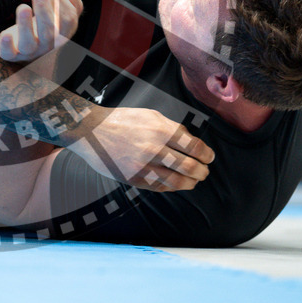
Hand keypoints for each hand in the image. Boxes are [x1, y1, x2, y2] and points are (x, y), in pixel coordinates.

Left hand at [0, 0, 82, 61]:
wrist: (30, 47)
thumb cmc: (47, 21)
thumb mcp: (61, 8)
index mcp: (63, 33)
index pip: (68, 20)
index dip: (60, 1)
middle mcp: (48, 45)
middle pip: (50, 32)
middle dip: (44, 9)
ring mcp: (30, 51)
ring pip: (28, 43)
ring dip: (25, 25)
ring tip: (23, 7)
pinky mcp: (12, 54)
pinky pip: (9, 53)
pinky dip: (7, 45)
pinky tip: (6, 34)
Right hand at [70, 106, 214, 191]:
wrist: (91, 132)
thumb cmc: (122, 120)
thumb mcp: (150, 115)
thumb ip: (172, 128)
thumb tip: (191, 142)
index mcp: (160, 129)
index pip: (194, 147)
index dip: (206, 154)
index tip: (210, 157)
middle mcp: (153, 149)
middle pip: (189, 167)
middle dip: (202, 171)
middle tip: (205, 171)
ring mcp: (143, 166)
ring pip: (177, 181)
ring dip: (190, 183)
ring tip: (194, 181)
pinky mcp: (134, 179)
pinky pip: (160, 187)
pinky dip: (172, 187)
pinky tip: (176, 183)